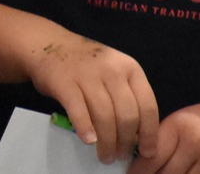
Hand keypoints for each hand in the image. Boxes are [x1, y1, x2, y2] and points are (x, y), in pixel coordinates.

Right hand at [26, 31, 159, 165]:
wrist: (50, 45)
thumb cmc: (87, 64)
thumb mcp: (115, 72)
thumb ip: (128, 96)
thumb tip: (138, 135)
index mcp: (130, 68)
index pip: (147, 106)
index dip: (149, 133)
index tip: (148, 152)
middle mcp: (112, 70)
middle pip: (127, 115)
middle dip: (126, 142)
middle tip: (121, 156)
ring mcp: (87, 75)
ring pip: (104, 116)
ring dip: (107, 143)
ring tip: (105, 156)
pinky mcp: (64, 82)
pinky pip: (78, 111)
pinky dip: (85, 129)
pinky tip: (88, 141)